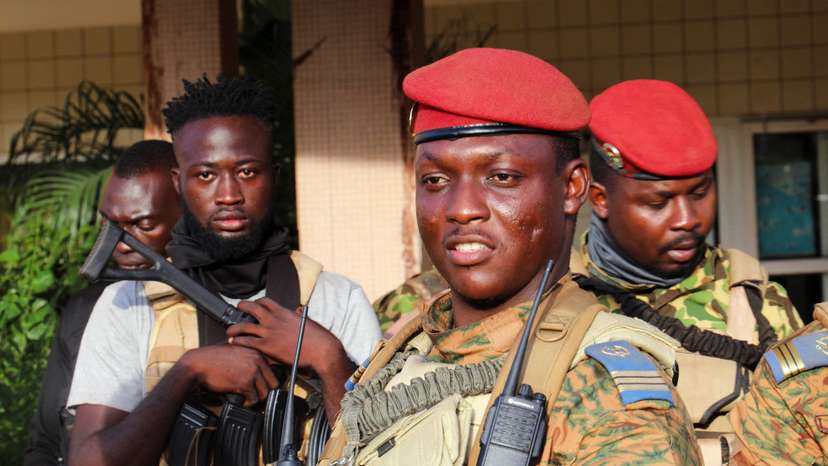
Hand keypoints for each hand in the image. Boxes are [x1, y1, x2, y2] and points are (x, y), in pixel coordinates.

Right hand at [179, 344, 277, 406]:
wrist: (197, 364)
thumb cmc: (212, 359)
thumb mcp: (234, 351)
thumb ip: (248, 356)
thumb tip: (259, 369)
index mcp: (256, 352)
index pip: (274, 370)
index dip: (268, 381)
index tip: (262, 387)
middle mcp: (257, 360)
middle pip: (273, 382)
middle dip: (265, 391)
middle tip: (256, 396)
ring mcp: (252, 371)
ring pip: (265, 392)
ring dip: (257, 399)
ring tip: (249, 399)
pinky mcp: (244, 382)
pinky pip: (254, 398)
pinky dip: (248, 403)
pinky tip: (242, 401)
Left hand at [226, 298, 340, 372]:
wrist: (320, 350)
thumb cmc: (317, 338)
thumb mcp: (306, 322)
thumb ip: (297, 317)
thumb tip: (297, 313)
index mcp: (284, 313)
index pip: (266, 302)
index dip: (257, 302)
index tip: (254, 304)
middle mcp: (275, 320)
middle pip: (252, 308)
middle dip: (243, 306)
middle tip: (238, 308)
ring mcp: (269, 333)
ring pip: (245, 326)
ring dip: (234, 327)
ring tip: (229, 329)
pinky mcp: (267, 346)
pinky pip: (247, 341)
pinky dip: (238, 341)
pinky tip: (233, 342)